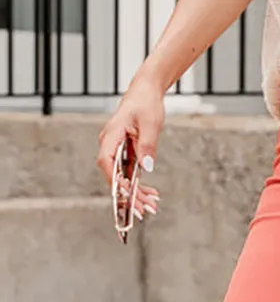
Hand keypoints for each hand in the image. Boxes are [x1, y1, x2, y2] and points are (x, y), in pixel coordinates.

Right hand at [96, 72, 164, 219]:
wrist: (146, 91)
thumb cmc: (146, 103)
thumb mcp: (150, 123)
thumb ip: (147, 145)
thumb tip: (147, 167)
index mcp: (111, 135)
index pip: (106, 162)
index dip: (114, 180)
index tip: (126, 193)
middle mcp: (109, 144)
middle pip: (114, 174)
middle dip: (129, 194)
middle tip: (145, 210)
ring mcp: (116, 149)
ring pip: (122, 176)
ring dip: (135, 192)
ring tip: (151, 206)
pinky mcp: (125, 152)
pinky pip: (129, 171)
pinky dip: (139, 183)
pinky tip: (151, 194)